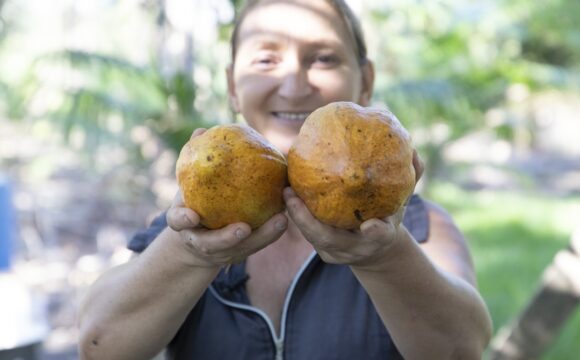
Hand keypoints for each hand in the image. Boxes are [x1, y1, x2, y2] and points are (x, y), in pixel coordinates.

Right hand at [165, 128, 287, 267]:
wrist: (197, 238)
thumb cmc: (194, 202)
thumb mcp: (190, 184)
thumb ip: (194, 161)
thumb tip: (201, 131)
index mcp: (184, 223)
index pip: (178, 222)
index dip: (183, 220)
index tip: (192, 216)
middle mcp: (201, 242)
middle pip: (213, 245)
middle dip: (228, 238)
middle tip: (243, 228)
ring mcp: (222, 251)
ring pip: (242, 249)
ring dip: (262, 237)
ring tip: (280, 220)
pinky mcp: (242, 252)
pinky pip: (258, 244)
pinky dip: (272, 233)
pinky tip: (287, 218)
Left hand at [284, 149, 424, 268]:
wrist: (375, 247)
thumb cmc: (388, 215)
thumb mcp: (402, 200)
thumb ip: (410, 178)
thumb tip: (414, 152)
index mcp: (380, 239)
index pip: (380, 237)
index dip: (377, 232)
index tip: (371, 226)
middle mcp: (356, 250)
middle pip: (331, 242)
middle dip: (309, 223)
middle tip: (293, 197)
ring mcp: (335, 252)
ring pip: (313, 238)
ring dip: (297, 216)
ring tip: (285, 190)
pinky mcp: (322, 249)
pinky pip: (306, 232)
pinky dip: (296, 212)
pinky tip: (286, 188)